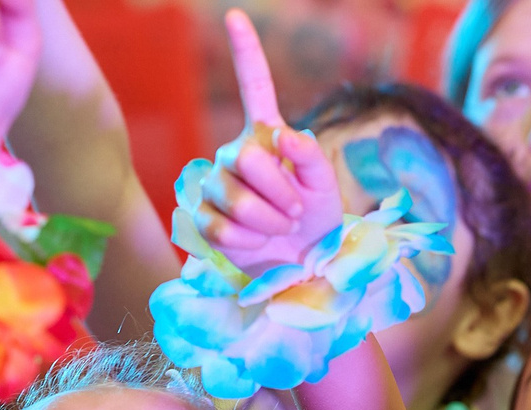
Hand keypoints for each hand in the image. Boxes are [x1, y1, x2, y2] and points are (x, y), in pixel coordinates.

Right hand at [192, 12, 343, 275]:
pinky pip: (221, 227)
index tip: (235, 16)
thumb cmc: (316, 219)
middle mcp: (236, 153)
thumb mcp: (326, 184)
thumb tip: (281, 135)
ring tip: (282, 227)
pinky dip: (248, 241)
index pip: (254, 87)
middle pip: (245, 158)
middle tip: (296, 210)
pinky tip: (257, 243)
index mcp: (267, 135)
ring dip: (269, 221)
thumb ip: (310, 154)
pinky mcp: (203, 218)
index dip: (245, 52)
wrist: (302, 264)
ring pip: (233, 197)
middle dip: (279, 191)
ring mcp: (215, 184)